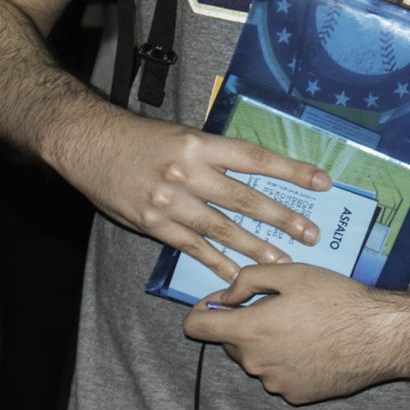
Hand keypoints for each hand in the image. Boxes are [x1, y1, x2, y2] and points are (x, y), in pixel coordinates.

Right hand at [49, 110, 330, 286]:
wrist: (87, 144)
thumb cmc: (139, 137)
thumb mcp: (183, 135)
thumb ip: (214, 154)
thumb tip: (253, 170)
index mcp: (201, 145)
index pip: (257, 159)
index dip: (292, 171)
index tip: (322, 182)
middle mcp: (190, 173)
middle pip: (246, 199)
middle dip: (282, 218)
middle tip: (312, 233)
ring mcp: (171, 202)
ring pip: (223, 229)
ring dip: (256, 247)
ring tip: (282, 260)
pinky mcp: (153, 225)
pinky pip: (192, 248)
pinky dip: (216, 262)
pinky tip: (235, 274)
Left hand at [185, 264, 409, 404]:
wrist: (380, 336)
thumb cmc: (338, 300)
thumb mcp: (293, 274)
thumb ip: (248, 279)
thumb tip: (226, 295)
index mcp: (249, 330)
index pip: (196, 327)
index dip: (202, 311)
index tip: (221, 303)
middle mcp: (255, 363)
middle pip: (231, 343)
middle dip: (246, 325)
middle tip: (282, 308)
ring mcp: (275, 383)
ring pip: (258, 360)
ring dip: (270, 345)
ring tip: (306, 328)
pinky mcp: (296, 396)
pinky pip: (280, 376)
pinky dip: (290, 362)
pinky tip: (316, 347)